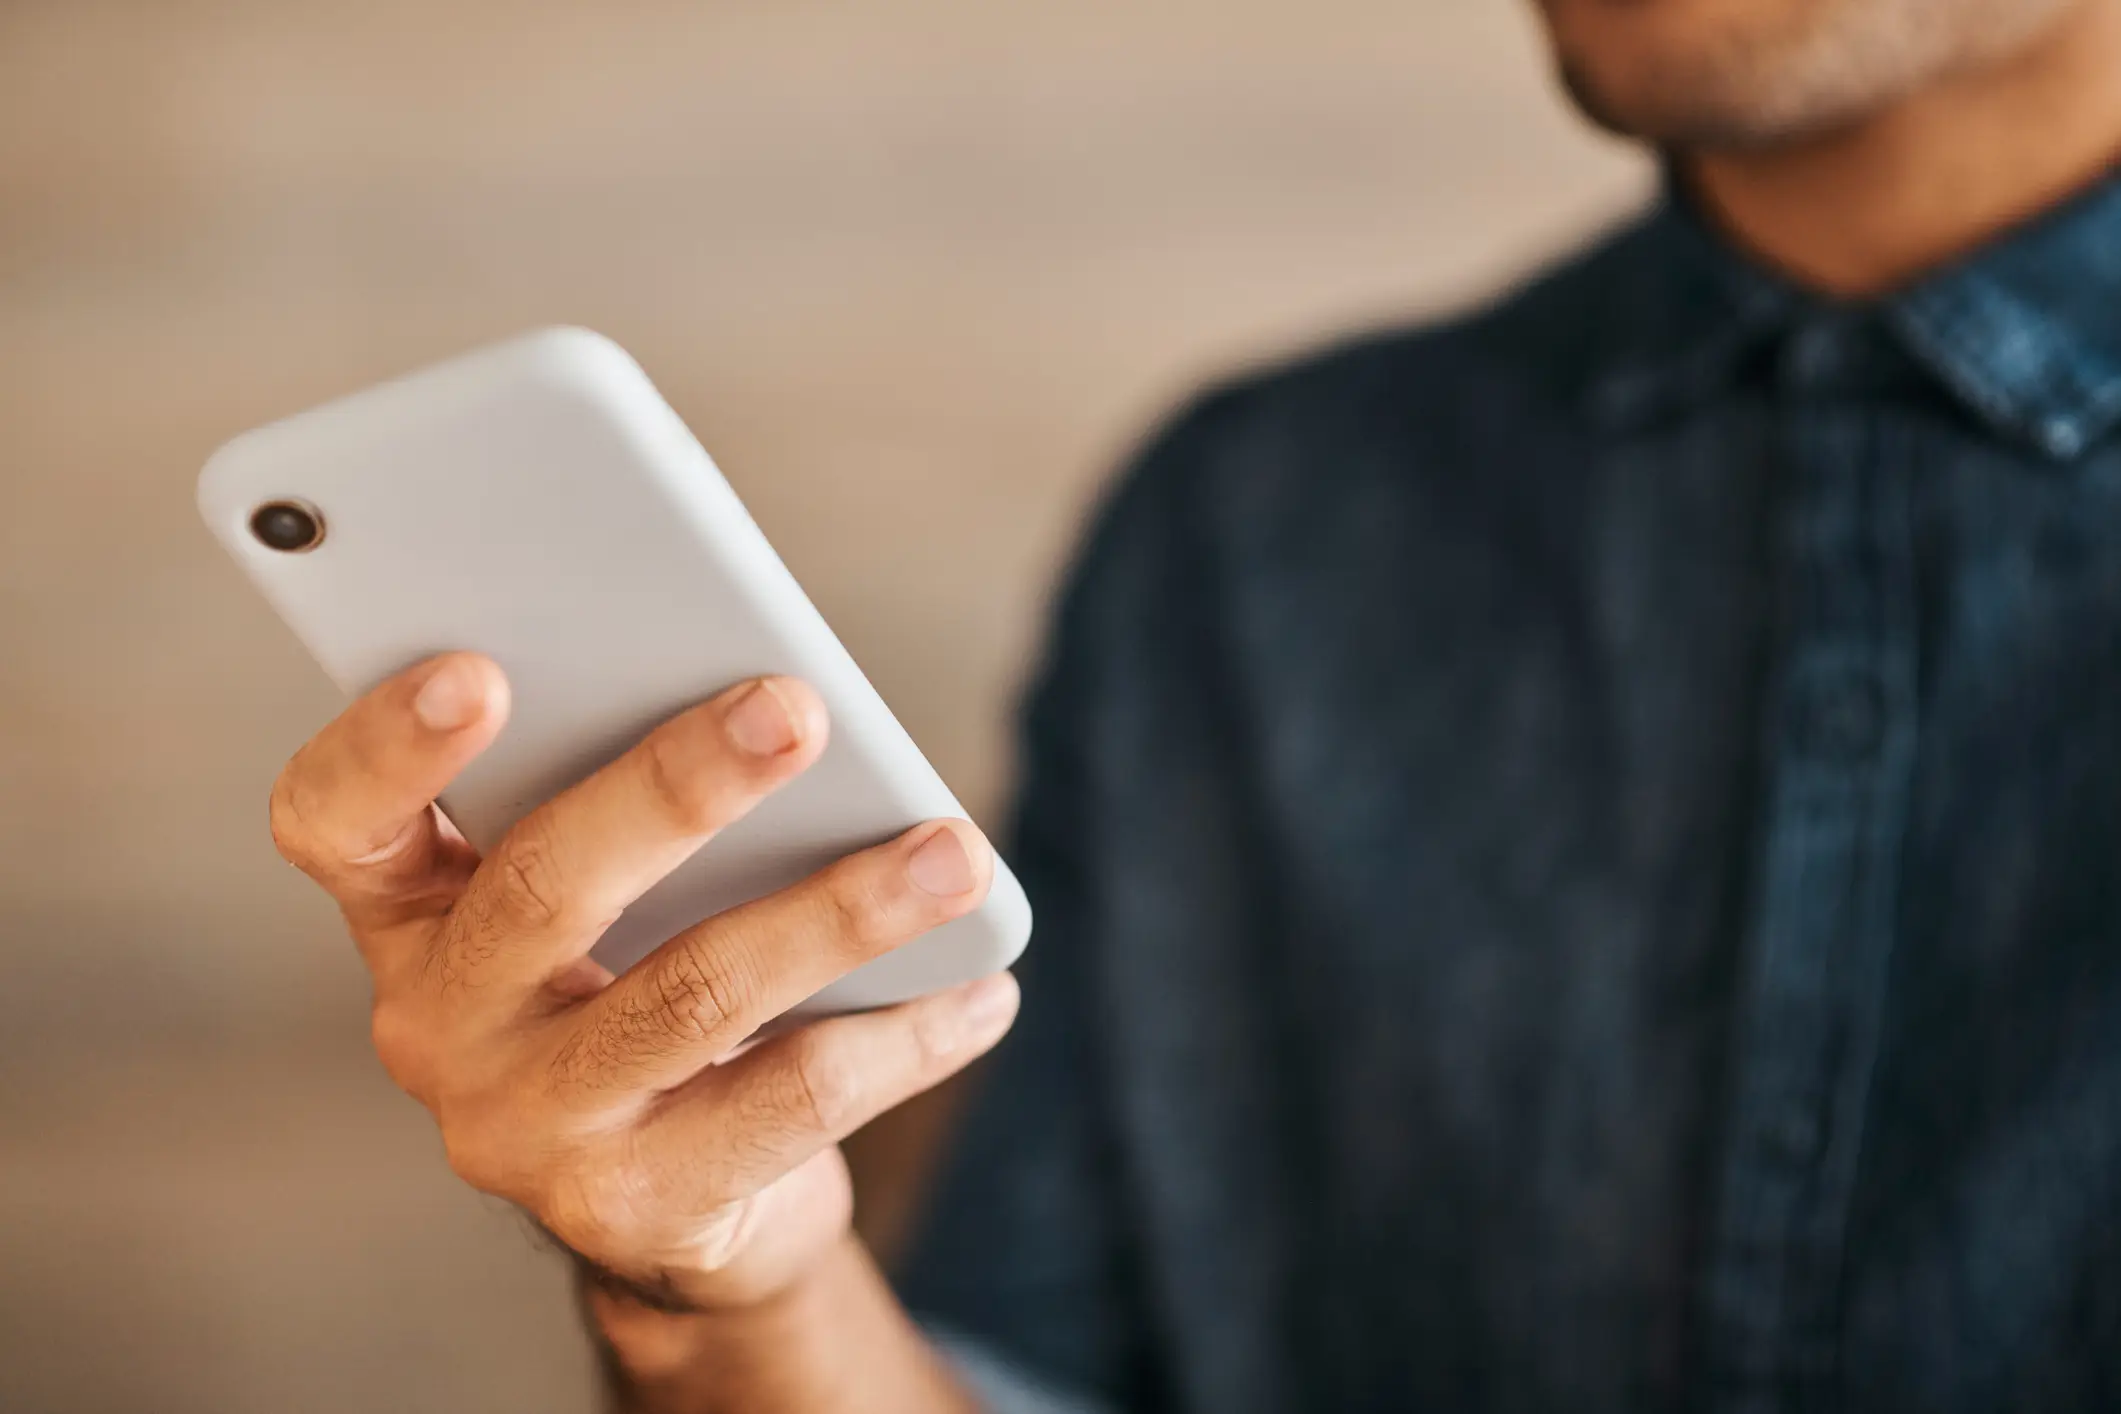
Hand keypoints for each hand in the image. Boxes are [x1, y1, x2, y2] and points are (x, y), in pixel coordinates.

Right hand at [268, 652, 1019, 1313]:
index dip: (389, 747)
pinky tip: (982, 986)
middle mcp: (440, 1024)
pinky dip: (904, 1034)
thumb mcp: (611, 894)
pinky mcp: (635, 1208)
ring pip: (692, 995)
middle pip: (542, 889)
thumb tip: (777, 700)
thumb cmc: (642, 979)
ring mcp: (527, 1130)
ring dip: (840, 912)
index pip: (333, 822)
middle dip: (677, 789)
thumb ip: (636, 802)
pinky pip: (790, 1100)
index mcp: (412, 911)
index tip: (478, 668)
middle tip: (794, 710)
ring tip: (956, 854)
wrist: (678, 1201)